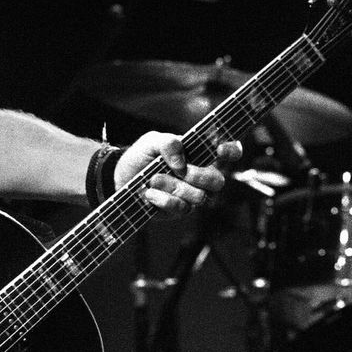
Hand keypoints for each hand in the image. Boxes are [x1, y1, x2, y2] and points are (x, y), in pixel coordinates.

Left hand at [116, 132, 240, 217]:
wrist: (120, 177)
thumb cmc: (141, 156)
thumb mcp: (151, 142)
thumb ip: (168, 142)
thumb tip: (181, 162)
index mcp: (201, 154)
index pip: (229, 151)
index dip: (231, 150)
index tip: (219, 150)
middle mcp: (202, 176)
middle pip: (218, 181)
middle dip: (198, 176)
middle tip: (179, 170)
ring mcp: (192, 194)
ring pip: (199, 196)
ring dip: (174, 186)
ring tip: (153, 179)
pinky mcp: (179, 210)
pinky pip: (181, 208)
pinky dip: (163, 199)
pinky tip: (149, 193)